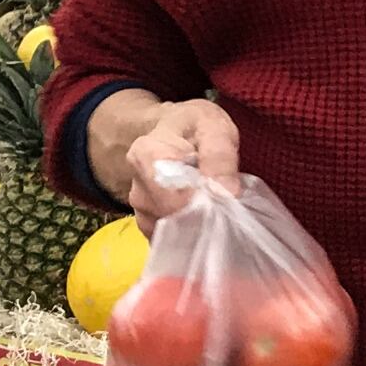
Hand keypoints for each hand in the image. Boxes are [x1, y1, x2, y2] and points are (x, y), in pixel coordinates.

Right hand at [125, 99, 240, 237]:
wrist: (172, 132)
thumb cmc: (194, 127)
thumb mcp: (214, 127)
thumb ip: (220, 157)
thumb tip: (228, 194)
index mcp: (146, 156)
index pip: (172, 193)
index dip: (202, 205)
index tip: (226, 205)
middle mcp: (136, 188)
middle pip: (172, 216)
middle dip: (204, 217)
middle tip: (229, 208)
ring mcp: (139, 210)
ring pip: (172, 232)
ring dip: (198, 226)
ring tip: (217, 211)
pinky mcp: (147, 225)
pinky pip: (170, 238)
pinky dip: (191, 234)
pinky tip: (204, 219)